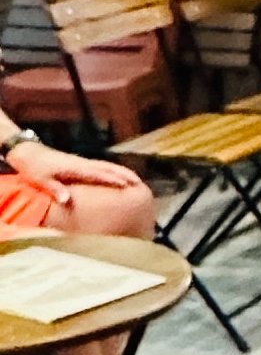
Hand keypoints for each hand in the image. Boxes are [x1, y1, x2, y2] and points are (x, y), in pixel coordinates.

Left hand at [6, 139, 135, 208]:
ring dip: (120, 170)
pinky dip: (111, 169)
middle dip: (123, 174)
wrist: (28, 152)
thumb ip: (56, 189)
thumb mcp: (42, 180)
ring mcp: (81, 162)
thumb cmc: (34, 168)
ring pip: (105, 165)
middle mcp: (81, 163)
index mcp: (75, 167)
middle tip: (138, 182)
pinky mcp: (79, 163)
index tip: (126, 185)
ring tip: (133, 178)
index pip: (98, 174)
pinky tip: (114, 174)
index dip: (112, 179)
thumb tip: (67, 201)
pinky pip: (100, 166)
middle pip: (107, 167)